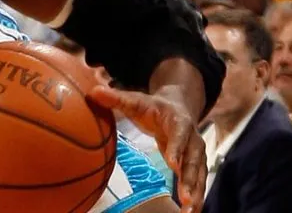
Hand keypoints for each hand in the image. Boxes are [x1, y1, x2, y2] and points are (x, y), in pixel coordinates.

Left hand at [89, 86, 204, 212]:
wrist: (177, 107)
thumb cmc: (153, 107)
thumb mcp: (136, 100)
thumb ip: (117, 98)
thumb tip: (93, 92)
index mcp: (178, 121)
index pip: (179, 135)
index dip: (176, 148)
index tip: (172, 164)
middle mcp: (192, 139)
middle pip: (194, 159)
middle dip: (191, 179)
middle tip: (185, 198)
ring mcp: (196, 153)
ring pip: (198, 174)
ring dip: (196, 193)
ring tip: (190, 212)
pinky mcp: (194, 165)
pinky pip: (196, 182)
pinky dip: (195, 197)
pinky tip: (190, 212)